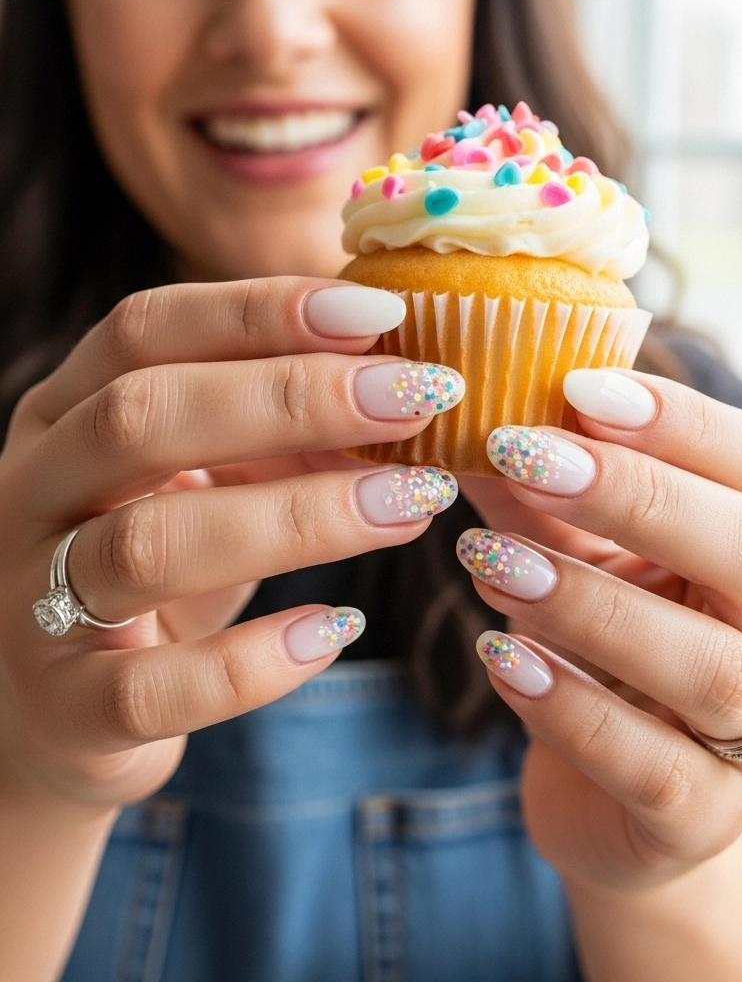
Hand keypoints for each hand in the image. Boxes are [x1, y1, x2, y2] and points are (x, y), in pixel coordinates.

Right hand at [0, 279, 460, 813]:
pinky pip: (149, 687)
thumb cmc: (151, 570)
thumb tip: (401, 381)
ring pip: (147, 544)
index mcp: (62, 411)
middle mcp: (31, 491)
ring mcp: (31, 601)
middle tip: (415, 398)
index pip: (143, 330)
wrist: (53, 719)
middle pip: (140, 416)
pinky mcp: (64, 710)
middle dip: (291, 397)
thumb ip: (274, 427)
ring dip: (296, 517)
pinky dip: (252, 661)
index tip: (380, 314)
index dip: (258, 310)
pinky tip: (335, 628)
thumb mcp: (201, 480)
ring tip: (411, 503)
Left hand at [458, 370, 741, 890]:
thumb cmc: (609, 644)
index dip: (682, 423)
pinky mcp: (702, 818)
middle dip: (638, 495)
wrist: (621, 797)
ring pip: (708, 667)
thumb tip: (462, 400)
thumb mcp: (578, 550)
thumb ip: (538, 484)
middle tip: (524, 453)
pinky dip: (569, 708)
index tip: (580, 386)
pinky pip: (653, 766)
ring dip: (591, 603)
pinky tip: (498, 656)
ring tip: (487, 560)